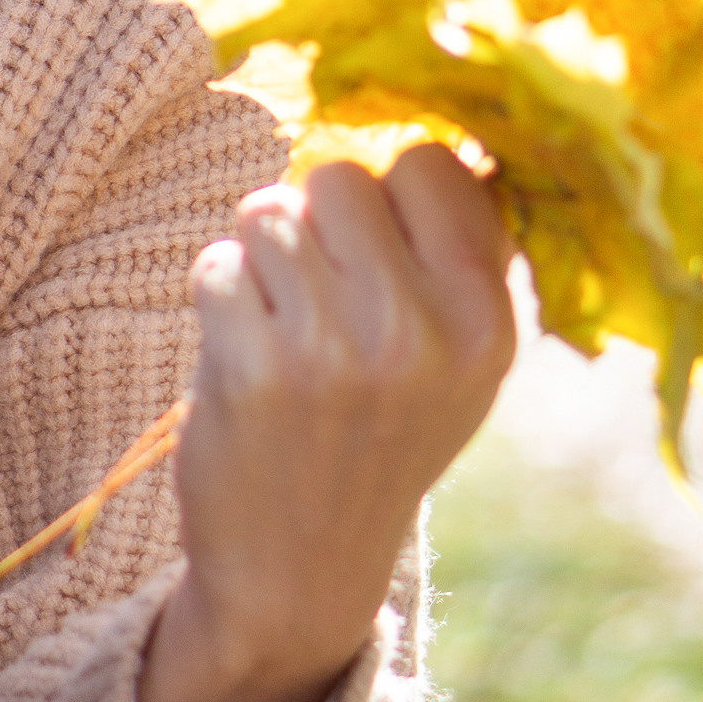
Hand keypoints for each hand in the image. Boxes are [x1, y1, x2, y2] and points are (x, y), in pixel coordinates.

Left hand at [136, 144, 515, 701]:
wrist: (298, 572)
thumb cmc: (375, 436)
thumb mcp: (456, 360)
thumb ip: (456, 252)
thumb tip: (447, 129)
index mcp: (485, 321)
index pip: (431, 163)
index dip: (390, 193)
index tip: (380, 251)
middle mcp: (421, 332)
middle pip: (338, 176)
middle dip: (315, 220)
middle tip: (319, 301)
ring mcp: (335, 352)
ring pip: (269, 211)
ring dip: (259, 257)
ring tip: (281, 330)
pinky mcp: (253, 370)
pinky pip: (217, 262)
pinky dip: (216, 296)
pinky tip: (242, 355)